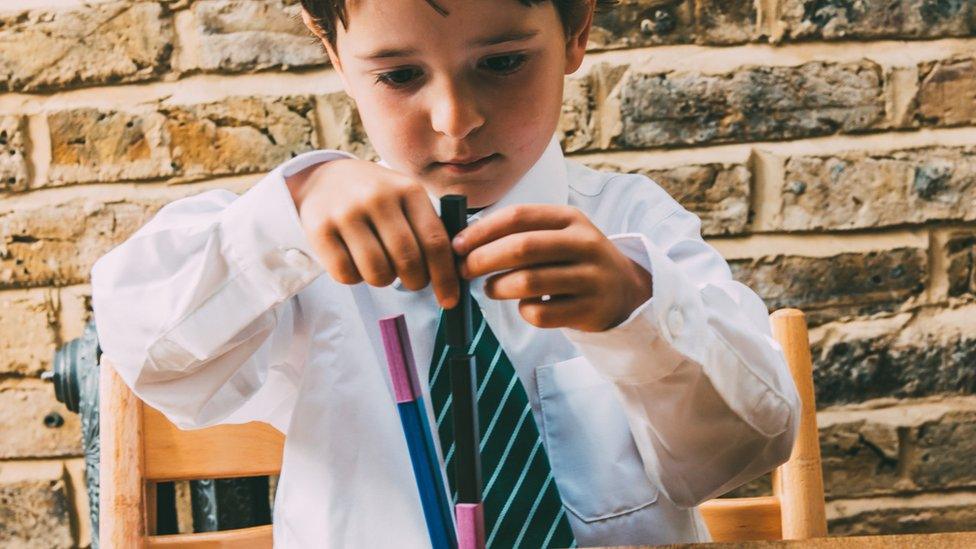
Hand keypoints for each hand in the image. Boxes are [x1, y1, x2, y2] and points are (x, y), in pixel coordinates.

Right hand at [286, 158, 459, 307]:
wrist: (324, 178)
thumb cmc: (377, 197)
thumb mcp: (406, 198)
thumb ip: (428, 228)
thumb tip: (453, 274)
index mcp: (409, 190)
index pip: (435, 242)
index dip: (445, 277)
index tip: (449, 300)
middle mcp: (378, 198)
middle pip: (408, 261)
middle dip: (416, 281)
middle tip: (413, 281)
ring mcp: (346, 212)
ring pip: (377, 272)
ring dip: (384, 280)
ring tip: (382, 267)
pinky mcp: (319, 229)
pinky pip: (346, 274)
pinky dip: (356, 278)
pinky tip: (356, 262)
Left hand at [453, 204, 651, 331]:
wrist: (624, 290)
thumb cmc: (575, 259)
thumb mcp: (559, 234)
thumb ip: (521, 231)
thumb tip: (464, 240)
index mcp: (571, 218)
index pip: (518, 216)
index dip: (481, 231)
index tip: (457, 245)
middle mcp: (584, 244)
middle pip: (522, 248)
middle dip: (483, 259)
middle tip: (464, 270)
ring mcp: (590, 278)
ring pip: (529, 282)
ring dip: (498, 287)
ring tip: (490, 288)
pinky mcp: (590, 310)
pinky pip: (542, 314)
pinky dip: (523, 311)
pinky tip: (523, 306)